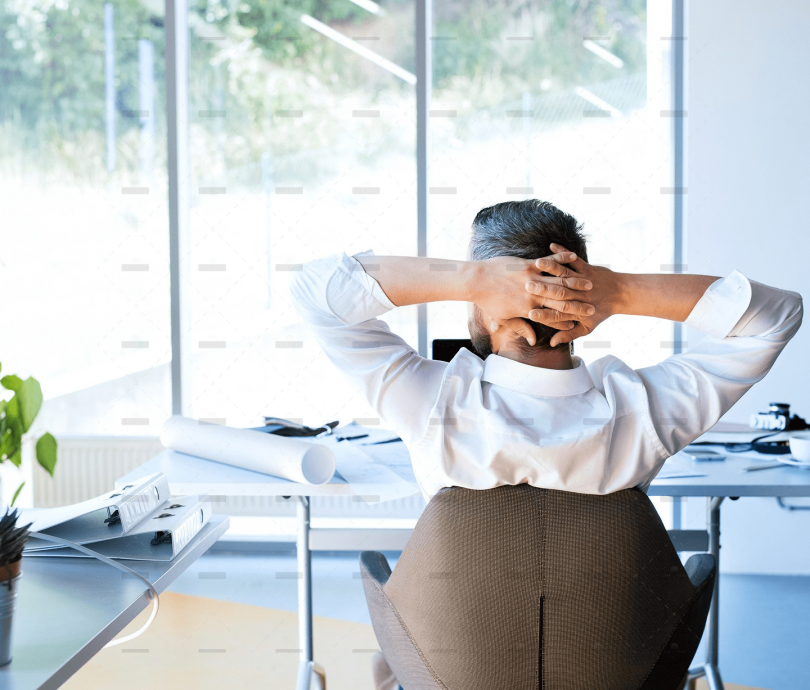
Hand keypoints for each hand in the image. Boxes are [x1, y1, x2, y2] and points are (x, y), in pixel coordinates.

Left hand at [474, 250, 594, 345]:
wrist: (476, 281)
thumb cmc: (488, 301)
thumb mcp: (503, 317)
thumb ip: (520, 327)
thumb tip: (532, 339)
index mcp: (528, 309)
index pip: (553, 317)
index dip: (568, 321)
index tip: (580, 323)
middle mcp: (533, 294)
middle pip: (561, 301)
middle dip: (578, 304)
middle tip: (593, 306)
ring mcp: (532, 278)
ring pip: (559, 281)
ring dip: (576, 282)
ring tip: (590, 284)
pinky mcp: (528, 264)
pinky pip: (549, 262)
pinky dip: (562, 258)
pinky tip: (573, 257)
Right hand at [526, 243, 622, 346]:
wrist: (622, 294)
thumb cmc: (601, 311)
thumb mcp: (586, 327)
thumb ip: (569, 335)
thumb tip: (553, 343)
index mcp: (576, 311)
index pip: (557, 315)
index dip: (544, 315)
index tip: (530, 314)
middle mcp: (578, 295)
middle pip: (558, 293)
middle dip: (542, 289)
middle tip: (526, 286)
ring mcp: (582, 280)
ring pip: (564, 274)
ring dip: (551, 267)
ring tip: (537, 263)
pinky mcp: (587, 268)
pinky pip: (574, 260)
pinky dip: (563, 252)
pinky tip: (552, 245)